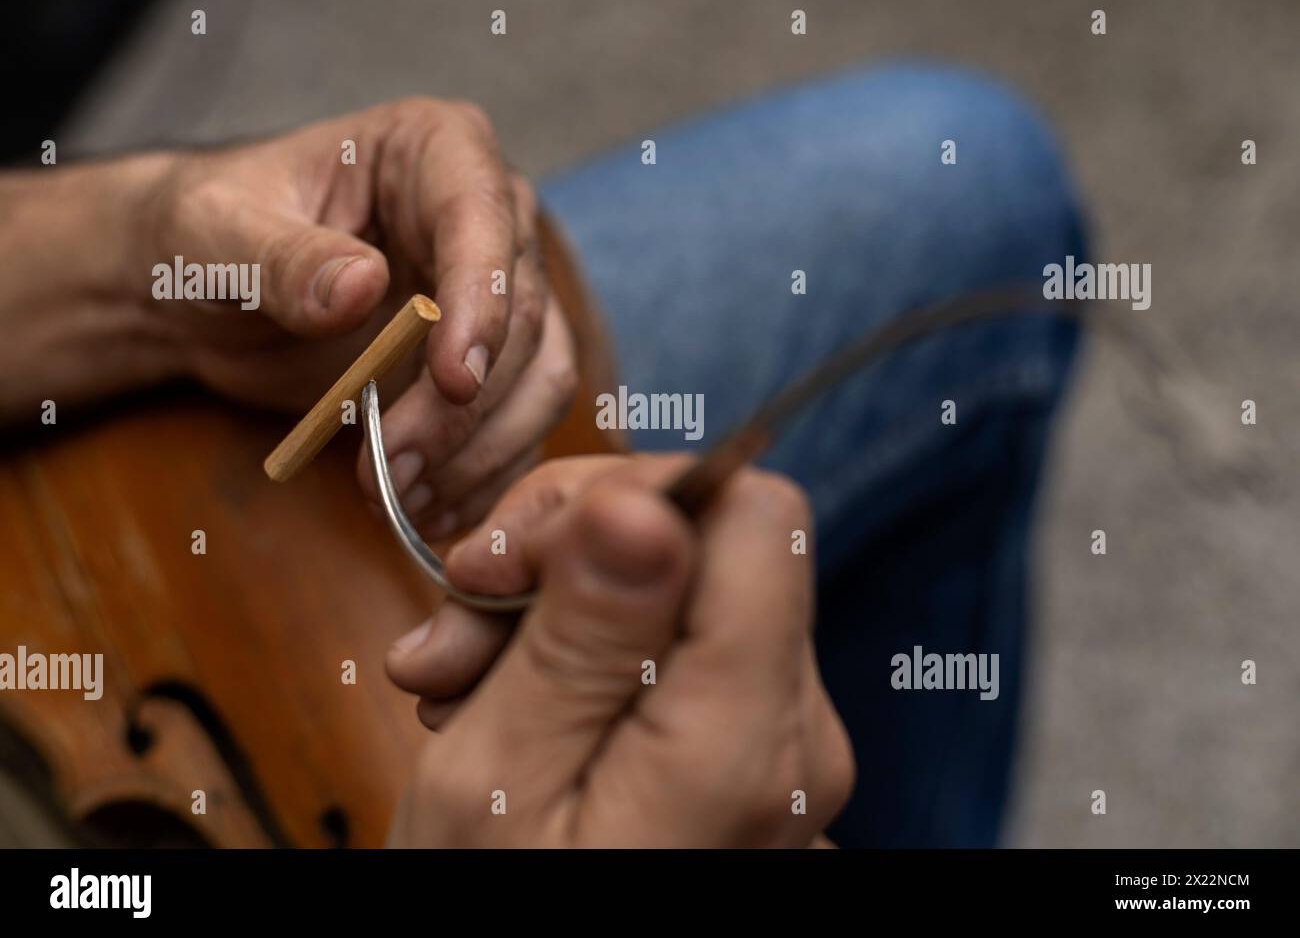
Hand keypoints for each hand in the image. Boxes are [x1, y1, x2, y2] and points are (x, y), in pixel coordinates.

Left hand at [150, 98, 576, 534]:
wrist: (206, 296)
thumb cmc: (204, 236)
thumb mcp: (212, 235)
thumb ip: (279, 256)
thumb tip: (362, 286)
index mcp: (435, 150)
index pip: (484, 219)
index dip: (481, 303)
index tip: (454, 380)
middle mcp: (487, 218)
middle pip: (523, 316)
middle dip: (465, 407)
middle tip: (395, 470)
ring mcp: (496, 295)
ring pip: (540, 378)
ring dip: (482, 452)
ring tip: (401, 499)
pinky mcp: (491, 363)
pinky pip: (518, 425)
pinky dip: (482, 476)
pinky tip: (427, 510)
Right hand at [385, 455, 854, 846]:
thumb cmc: (492, 917)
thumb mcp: (500, 780)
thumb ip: (584, 635)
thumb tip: (643, 502)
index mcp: (747, 737)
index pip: (753, 514)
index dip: (628, 498)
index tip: (514, 557)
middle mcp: (794, 733)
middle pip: (708, 541)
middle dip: (562, 554)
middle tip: (455, 620)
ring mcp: (777, 745)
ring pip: (679, 585)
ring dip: (551, 605)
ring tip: (455, 681)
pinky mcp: (745, 752)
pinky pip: (675, 648)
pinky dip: (582, 651)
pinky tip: (502, 700)